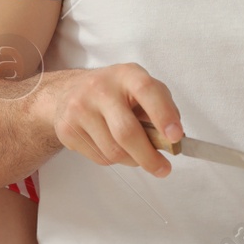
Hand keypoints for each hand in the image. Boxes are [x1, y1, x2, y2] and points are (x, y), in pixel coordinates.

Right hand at [34, 63, 183, 177]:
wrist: (68, 90)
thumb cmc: (114, 92)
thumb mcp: (140, 87)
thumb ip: (161, 107)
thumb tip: (175, 138)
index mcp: (126, 75)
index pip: (147, 91)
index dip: (163, 115)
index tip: (176, 137)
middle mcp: (100, 88)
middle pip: (126, 132)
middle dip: (148, 157)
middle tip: (163, 169)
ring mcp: (80, 108)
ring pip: (113, 151)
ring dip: (132, 160)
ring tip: (137, 154)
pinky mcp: (67, 129)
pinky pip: (99, 158)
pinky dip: (114, 160)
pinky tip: (113, 146)